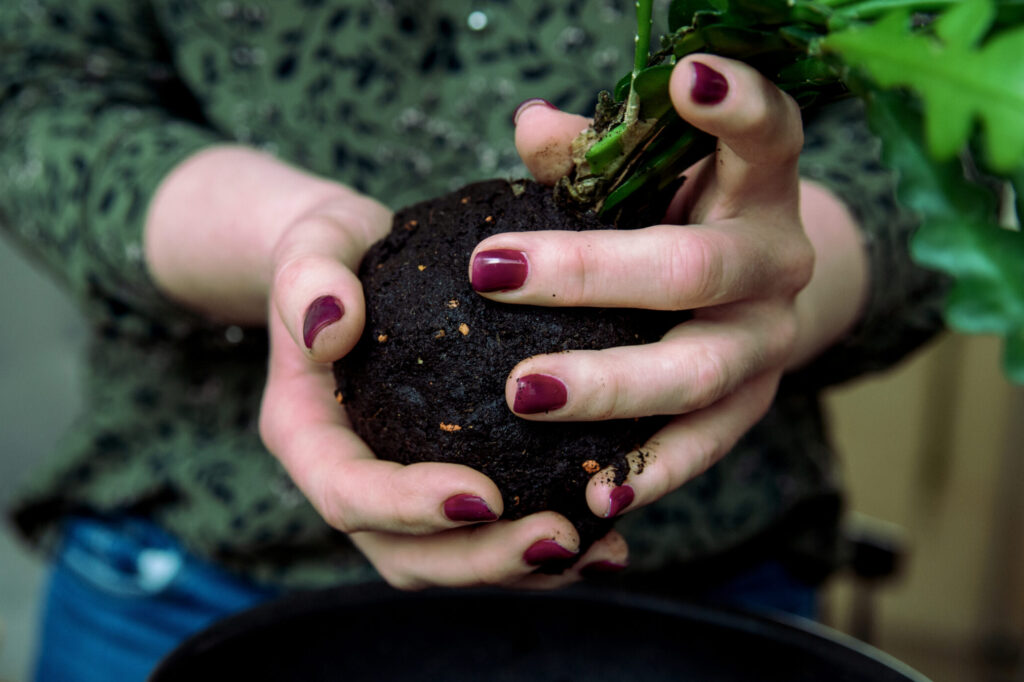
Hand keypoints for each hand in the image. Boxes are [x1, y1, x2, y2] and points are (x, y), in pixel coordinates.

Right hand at [145, 147, 625, 588]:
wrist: (348, 270)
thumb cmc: (329, 254)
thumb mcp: (312, 248)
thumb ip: (309, 282)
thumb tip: (332, 327)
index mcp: (308, 439)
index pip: (349, 495)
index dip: (410, 508)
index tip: (483, 496)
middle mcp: (352, 481)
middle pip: (406, 554)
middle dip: (482, 560)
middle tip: (560, 537)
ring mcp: (398, 494)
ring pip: (452, 559)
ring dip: (522, 569)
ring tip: (597, 550)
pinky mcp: (443, 485)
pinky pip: (489, 532)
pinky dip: (542, 550)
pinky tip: (608, 539)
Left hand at [472, 55, 866, 520]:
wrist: (755, 290)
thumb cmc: (682, 213)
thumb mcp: (654, 174)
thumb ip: (597, 152)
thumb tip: (530, 124)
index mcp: (758, 187)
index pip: (770, 134)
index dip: (737, 105)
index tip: (686, 74)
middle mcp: (776, 264)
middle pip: (694, 270)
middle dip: (589, 274)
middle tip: (492, 275)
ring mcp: (769, 345)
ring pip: (696, 374)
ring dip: (608, 387)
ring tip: (522, 393)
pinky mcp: (752, 410)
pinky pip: (701, 451)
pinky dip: (647, 477)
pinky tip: (588, 500)